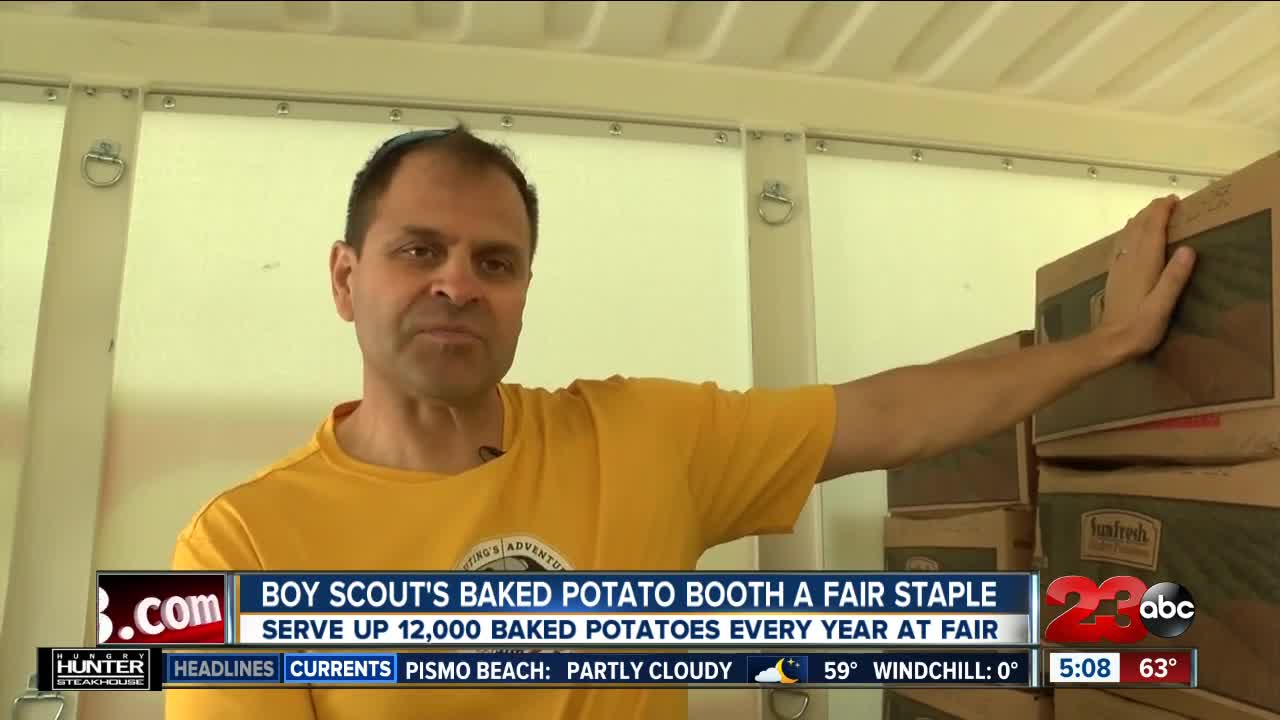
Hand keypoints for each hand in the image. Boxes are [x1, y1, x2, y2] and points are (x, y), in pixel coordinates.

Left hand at [1097, 194, 1196, 359]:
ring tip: (1155, 213)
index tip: (1175, 200)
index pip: (1152, 228)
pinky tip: (1132, 237)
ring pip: (1128, 233)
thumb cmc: (1140, 327)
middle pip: (1139, 226)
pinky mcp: (1115, 275)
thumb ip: (1174, 277)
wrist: (1109, 342)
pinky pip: (1121, 245)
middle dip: (1153, 210)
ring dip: (1141, 219)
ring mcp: (1119, 266)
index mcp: (1144, 264)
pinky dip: (1130, 233)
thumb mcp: (1162, 306)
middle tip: (1170, 203)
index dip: (1162, 211)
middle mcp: (1129, 260)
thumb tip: (1189, 248)